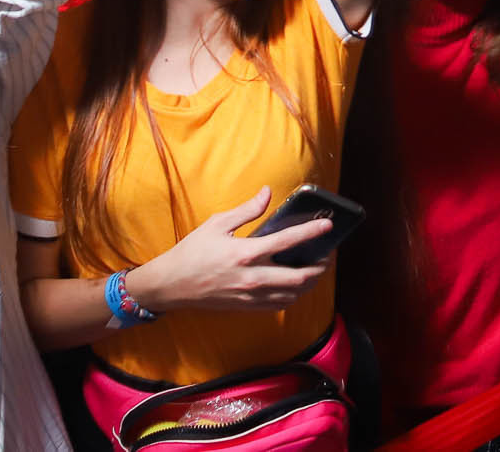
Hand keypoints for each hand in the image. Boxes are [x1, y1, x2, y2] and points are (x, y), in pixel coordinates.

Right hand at [127, 187, 331, 313]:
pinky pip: (278, 305)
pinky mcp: (246, 307)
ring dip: (309, 283)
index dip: (312, 232)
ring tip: (315, 270)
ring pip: (292, 295)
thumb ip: (247, 210)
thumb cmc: (192, 252)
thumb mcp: (217, 224)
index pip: (288, 241)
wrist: (171, 286)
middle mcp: (252, 277)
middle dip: (319, 267)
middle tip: (327, 255)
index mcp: (246, 253)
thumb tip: (267, 193)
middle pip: (299, 277)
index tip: (328, 226)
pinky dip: (292, 295)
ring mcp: (250, 296)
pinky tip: (294, 285)